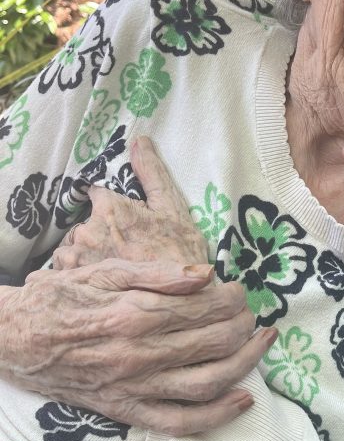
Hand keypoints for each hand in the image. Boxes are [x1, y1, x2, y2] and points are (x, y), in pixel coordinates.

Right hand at [0, 259, 274, 434]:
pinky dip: (216, 416)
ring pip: (206, 382)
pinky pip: (178, 423)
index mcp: (134, 313)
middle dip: (243, 325)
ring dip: (244, 364)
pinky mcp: (125, 410)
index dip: (231, 298)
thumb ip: (156, 273)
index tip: (240, 290)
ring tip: (261, 345)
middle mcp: (138, 353)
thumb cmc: (58, 298)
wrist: (11, 339)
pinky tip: (243, 398)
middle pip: (213, 342)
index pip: (203, 307)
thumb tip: (205, 275)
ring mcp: (133, 387)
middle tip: (252, 313)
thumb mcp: (102, 271)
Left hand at [53, 136, 207, 268]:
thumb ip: (151, 173)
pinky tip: (102, 282)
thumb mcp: (173, 209)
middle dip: (98, 234)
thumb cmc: (179, 254)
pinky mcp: (72, 281)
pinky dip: (79, 275)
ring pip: (72, 248)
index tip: (121, 223)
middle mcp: (87, 229)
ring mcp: (76, 257)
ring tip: (113, 269)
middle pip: (83, 224)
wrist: (178, 299)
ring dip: (86, 255)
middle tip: (123, 251)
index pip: (94, 194)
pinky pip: (65, 271)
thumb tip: (139, 140)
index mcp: (110, 207)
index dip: (108, 208)